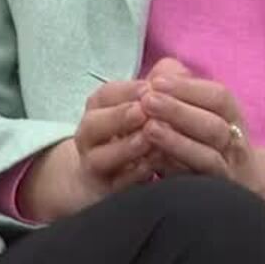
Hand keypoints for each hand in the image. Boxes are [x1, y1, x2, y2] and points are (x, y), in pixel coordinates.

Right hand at [20, 78, 157, 221]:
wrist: (106, 176)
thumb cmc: (133, 131)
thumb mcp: (143, 104)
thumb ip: (160, 84)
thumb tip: (175, 70)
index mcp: (98, 110)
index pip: (105, 95)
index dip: (126, 91)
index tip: (150, 87)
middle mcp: (89, 137)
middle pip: (93, 124)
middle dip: (119, 116)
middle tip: (145, 111)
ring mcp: (95, 165)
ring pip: (101, 157)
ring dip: (125, 148)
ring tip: (149, 139)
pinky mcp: (106, 192)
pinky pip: (116, 185)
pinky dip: (133, 176)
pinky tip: (152, 168)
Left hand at [139, 58, 264, 233]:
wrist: (237, 181)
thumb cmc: (203, 134)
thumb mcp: (197, 106)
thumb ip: (180, 86)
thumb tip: (162, 71)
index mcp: (232, 116)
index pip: (219, 98)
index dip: (188, 88)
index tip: (156, 81)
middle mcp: (235, 144)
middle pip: (215, 127)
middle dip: (179, 112)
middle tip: (147, 100)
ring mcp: (226, 173)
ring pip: (208, 159)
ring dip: (177, 142)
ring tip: (148, 128)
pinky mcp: (213, 196)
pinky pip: (196, 186)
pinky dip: (175, 172)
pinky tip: (153, 161)